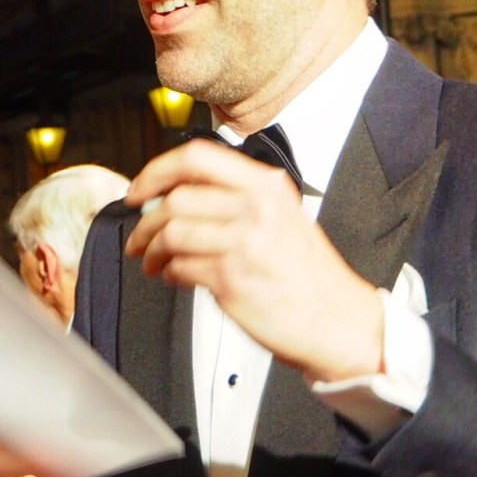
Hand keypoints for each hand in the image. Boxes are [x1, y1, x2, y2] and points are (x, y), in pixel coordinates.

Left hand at [125, 138, 384, 380]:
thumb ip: (238, 200)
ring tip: (151, 259)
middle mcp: (257, 208)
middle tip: (139, 232)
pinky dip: (168, 272)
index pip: (197, 157)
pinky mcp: (232, 280)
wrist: (337, 319)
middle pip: (177, 197)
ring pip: (171, 232)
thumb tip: (177, 197)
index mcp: (268, 186)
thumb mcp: (284, 216)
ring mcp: (245, 243)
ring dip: (150, 249)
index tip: (141, 188)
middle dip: (146, 219)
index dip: (157, 170)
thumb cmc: (310, 274)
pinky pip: (180, 268)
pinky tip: (175, 276)